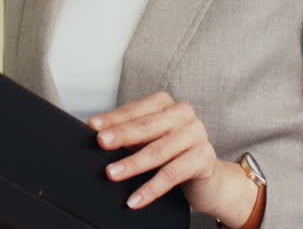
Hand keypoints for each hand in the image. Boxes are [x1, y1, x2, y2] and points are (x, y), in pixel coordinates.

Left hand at [88, 91, 255, 221]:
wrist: (208, 180)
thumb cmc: (173, 155)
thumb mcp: (148, 141)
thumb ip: (128, 136)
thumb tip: (98, 137)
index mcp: (166, 104)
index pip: (135, 110)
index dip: (113, 118)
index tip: (93, 126)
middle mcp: (183, 114)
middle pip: (146, 126)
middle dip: (121, 135)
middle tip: (101, 142)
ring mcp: (196, 134)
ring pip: (158, 150)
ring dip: (132, 164)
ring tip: (112, 173)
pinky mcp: (204, 158)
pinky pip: (173, 174)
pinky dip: (151, 188)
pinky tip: (136, 199)